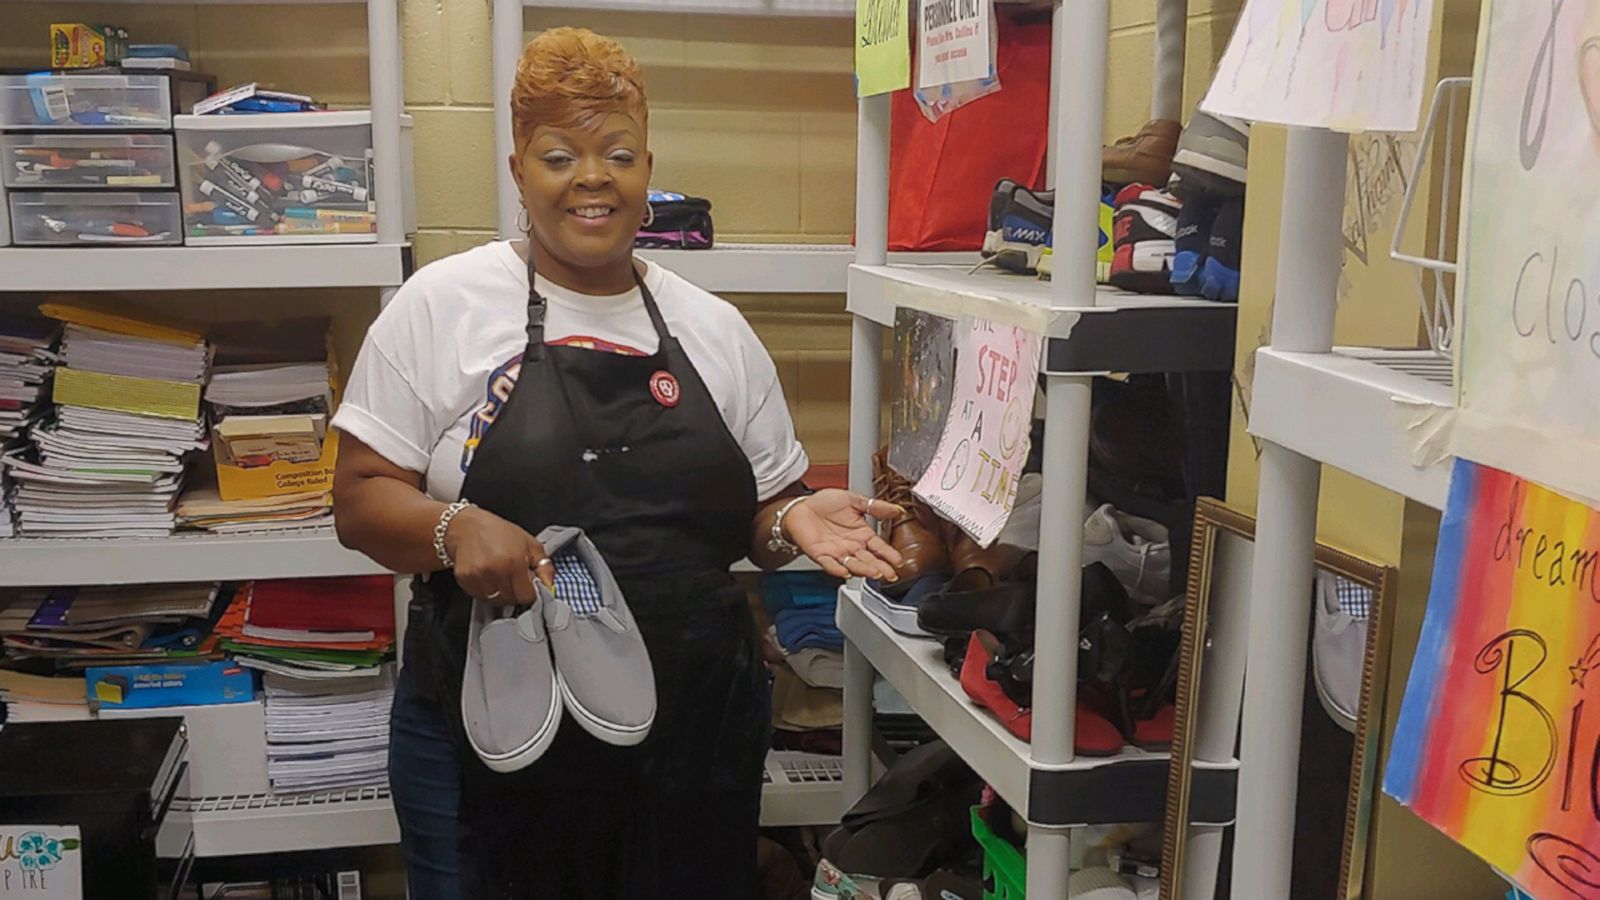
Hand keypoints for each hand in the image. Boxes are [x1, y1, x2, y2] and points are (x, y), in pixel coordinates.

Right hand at [444, 506, 555, 605]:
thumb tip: (550, 586)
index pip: (526, 596)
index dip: (530, 593)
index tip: (528, 586)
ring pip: (495, 601)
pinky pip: (479, 597)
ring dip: (500, 593)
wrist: (467, 526)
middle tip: (513, 578)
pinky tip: (487, 577)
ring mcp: (478, 576)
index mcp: (514, 562)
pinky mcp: (464, 579)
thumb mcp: (530, 544)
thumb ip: (544, 566)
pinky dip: (485, 591)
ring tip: (500, 576)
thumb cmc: (500, 532)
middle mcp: (495, 570)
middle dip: (516, 593)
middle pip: (511, 600)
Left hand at [782, 489, 905, 581]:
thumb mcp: (854, 500)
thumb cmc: (824, 504)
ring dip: (863, 569)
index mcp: (862, 534)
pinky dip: (837, 569)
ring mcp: (837, 552)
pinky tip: (845, 571)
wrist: (801, 506)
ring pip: (853, 564)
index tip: (898, 560)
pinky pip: (830, 564)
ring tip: (874, 573)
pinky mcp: (820, 555)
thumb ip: (875, 506)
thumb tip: (897, 509)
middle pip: (869, 560)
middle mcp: (851, 546)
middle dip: (880, 567)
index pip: (879, 547)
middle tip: (890, 573)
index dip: (889, 554)